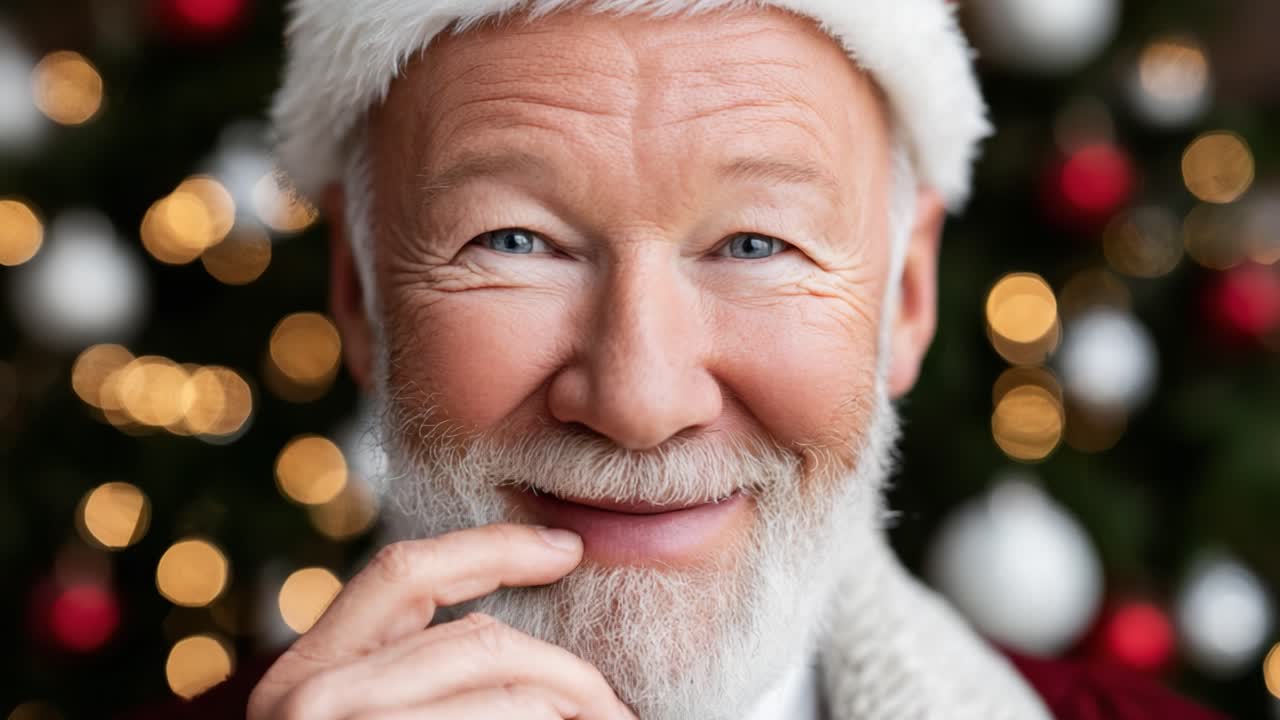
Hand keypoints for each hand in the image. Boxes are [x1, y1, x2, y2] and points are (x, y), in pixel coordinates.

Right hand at [247, 523, 635, 718]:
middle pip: (478, 640)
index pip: (405, 572)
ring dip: (570, 706)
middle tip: (611, 704)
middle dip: (564, 667)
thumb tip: (515, 649)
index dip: (491, 548)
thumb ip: (408, 676)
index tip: (564, 547)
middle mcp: (312, 697)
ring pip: (503, 692)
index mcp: (305, 671)